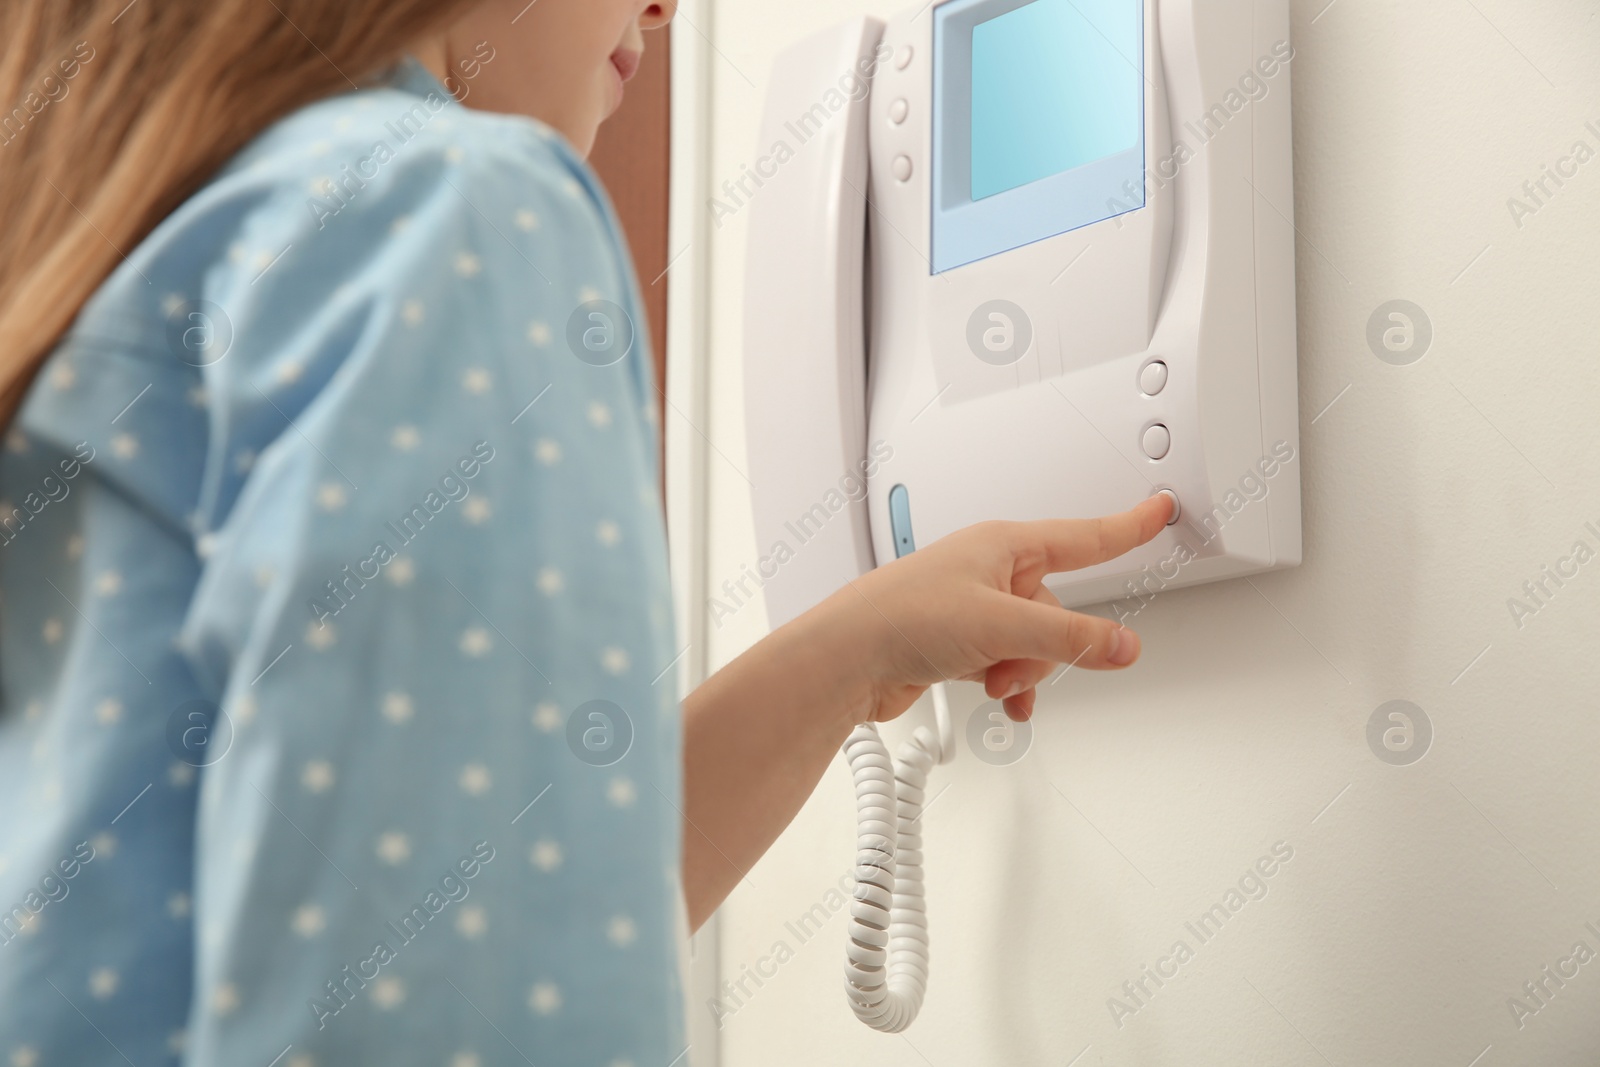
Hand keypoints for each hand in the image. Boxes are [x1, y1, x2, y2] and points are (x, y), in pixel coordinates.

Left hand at [818, 493, 1173, 723]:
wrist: (845, 660)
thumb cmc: (900, 617)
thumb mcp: (1002, 625)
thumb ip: (1070, 638)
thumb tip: (1122, 645)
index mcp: (1003, 545)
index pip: (1085, 535)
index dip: (1127, 526)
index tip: (1159, 509)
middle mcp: (989, 571)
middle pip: (1058, 609)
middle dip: (1046, 646)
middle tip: (1014, 658)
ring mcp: (973, 608)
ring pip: (1034, 644)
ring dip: (1022, 670)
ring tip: (990, 678)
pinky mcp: (958, 642)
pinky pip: (1008, 664)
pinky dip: (1008, 684)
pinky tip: (996, 698)